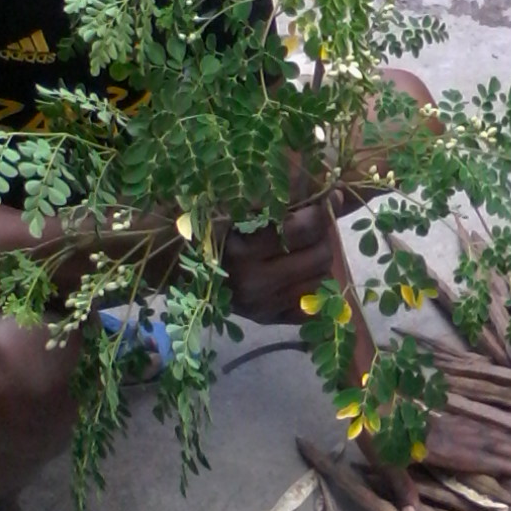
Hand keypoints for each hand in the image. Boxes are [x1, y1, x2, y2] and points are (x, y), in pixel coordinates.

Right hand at [222, 195, 336, 324]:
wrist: (180, 266)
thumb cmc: (210, 226)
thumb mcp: (236, 205)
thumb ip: (278, 197)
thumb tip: (327, 191)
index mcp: (242, 248)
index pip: (302, 229)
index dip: (323, 210)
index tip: (330, 196)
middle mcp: (254, 282)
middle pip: (319, 255)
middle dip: (323, 234)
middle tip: (313, 222)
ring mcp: (263, 306)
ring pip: (323, 279)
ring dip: (319, 258)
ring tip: (303, 246)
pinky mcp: (269, 319)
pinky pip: (315, 304)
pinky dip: (315, 285)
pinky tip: (302, 271)